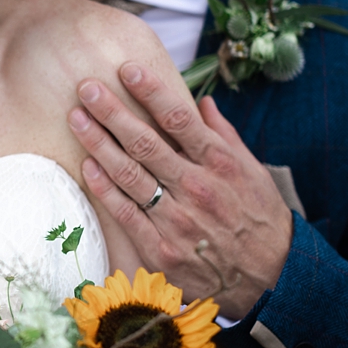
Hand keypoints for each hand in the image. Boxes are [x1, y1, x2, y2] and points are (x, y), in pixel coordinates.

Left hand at [68, 62, 292, 318]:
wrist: (271, 279)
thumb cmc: (259, 218)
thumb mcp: (253, 171)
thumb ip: (224, 135)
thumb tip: (202, 102)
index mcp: (220, 163)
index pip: (178, 119)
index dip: (151, 91)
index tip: (127, 69)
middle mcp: (196, 187)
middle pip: (145, 142)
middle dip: (112, 111)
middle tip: (86, 88)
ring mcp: (177, 219)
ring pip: (128, 174)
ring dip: (98, 143)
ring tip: (76, 117)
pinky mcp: (161, 248)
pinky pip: (125, 212)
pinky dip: (105, 187)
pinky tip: (87, 164)